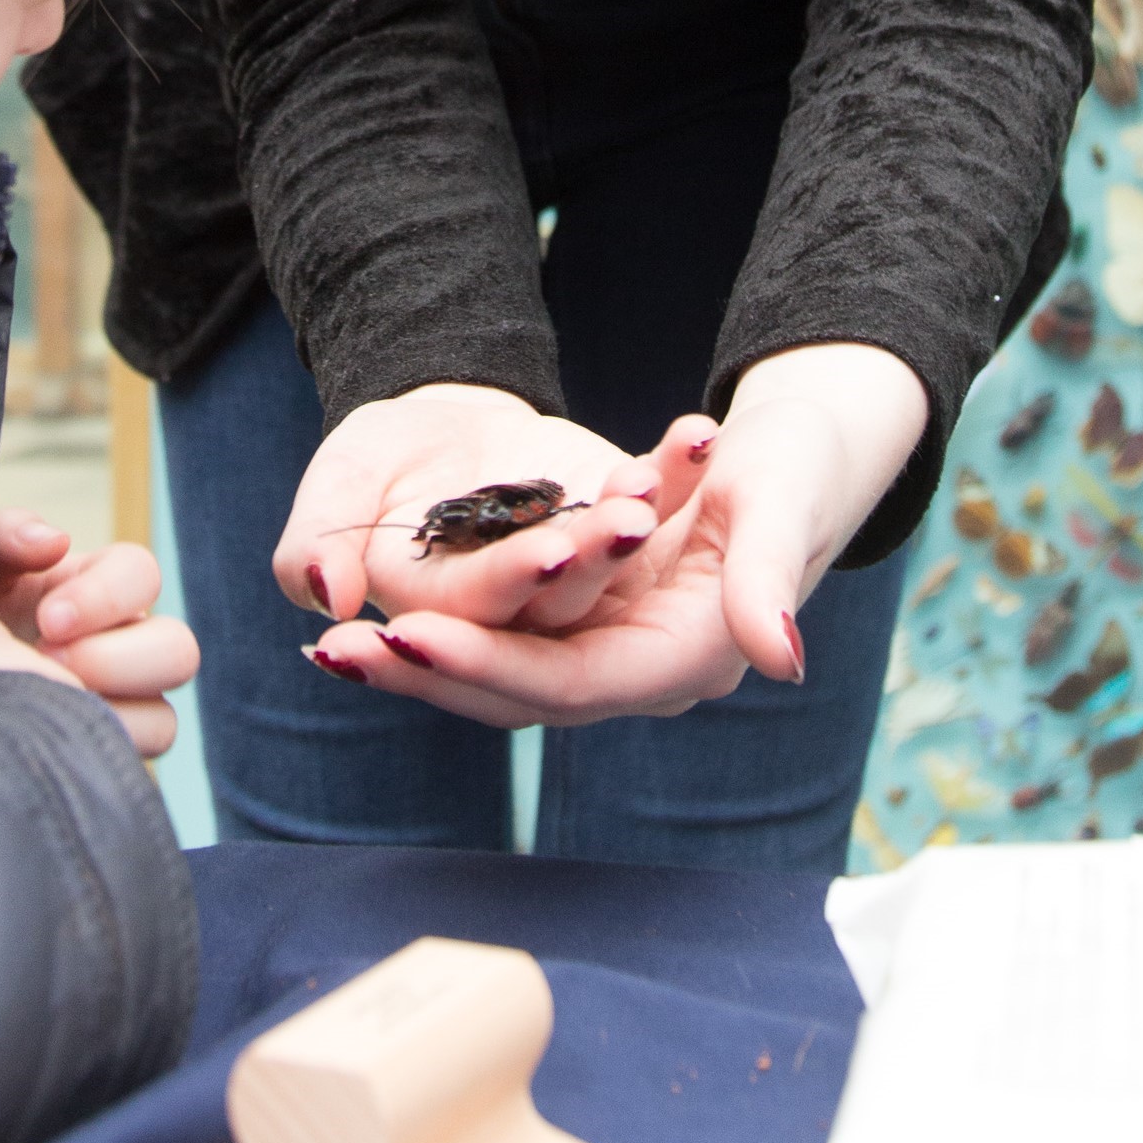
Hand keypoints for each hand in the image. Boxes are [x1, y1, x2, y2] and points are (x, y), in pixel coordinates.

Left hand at [0, 508, 197, 757]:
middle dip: (118, 659)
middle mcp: (120, 648)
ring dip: (109, 716)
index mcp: (95, 589)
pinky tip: (40, 748)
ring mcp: (116, 711)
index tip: (48, 620)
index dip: (105, 596)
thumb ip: (8, 534)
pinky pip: (127, 769)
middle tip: (48, 664)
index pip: (142, 574)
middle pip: (178, 650)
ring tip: (43, 711)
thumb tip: (55, 542)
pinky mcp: (97, 760)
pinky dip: (90, 761)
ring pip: (163, 720)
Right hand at [275, 383, 681, 636]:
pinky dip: (673, 474)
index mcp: (447, 617)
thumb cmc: (380, 459)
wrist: (441, 424)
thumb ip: (315, 544)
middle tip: (629, 522)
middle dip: (594, 564)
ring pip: (614, 566)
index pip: (484, 614)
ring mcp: (577, 579)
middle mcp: (522, 616)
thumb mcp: (339, 483)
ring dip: (635, 528)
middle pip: (565, 603)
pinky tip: (694, 434)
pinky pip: (653, 508)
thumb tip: (324, 600)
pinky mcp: (618, 535)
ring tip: (653, 486)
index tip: (549, 546)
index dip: (514, 583)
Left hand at [308, 343, 928, 727]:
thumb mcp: (783, 506)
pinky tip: (375, 609)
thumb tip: (778, 659)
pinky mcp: (593, 617)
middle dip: (425, 674)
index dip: (482, 666)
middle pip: (516, 694)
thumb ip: (769, 583)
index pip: (564, 684)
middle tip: (330, 649)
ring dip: (420, 659)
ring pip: (499, 671)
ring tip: (330, 640)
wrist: (812, 448)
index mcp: (686, 660)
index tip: (403, 638)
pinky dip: (445, 628)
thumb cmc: (800, 467)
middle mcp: (641, 671)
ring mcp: (614, 646)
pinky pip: (504, 636)